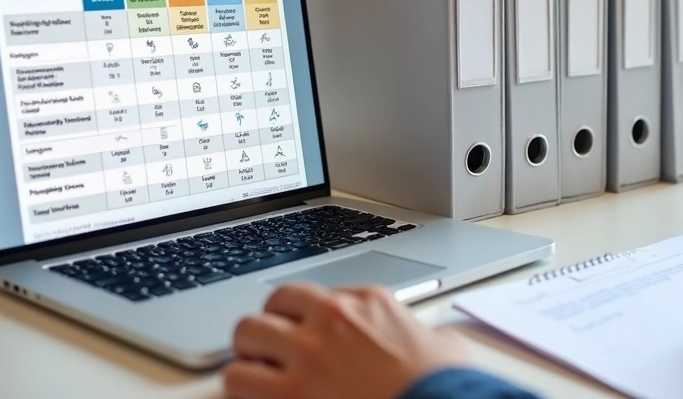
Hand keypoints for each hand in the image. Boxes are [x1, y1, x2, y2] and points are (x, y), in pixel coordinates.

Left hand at [224, 282, 469, 398]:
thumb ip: (421, 332)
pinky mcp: (288, 395)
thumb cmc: (445, 386)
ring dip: (249, 354)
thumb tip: (429, 340)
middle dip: (269, 327)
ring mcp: (307, 356)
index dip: (304, 316)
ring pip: (245, 334)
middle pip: (272, 304)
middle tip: (273, 350)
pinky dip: (240, 389)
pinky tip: (252, 396)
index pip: (314, 294)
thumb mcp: (442, 344)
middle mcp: (331, 319)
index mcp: (367, 301)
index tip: (303, 332)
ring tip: (256, 373)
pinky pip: (237, 381)